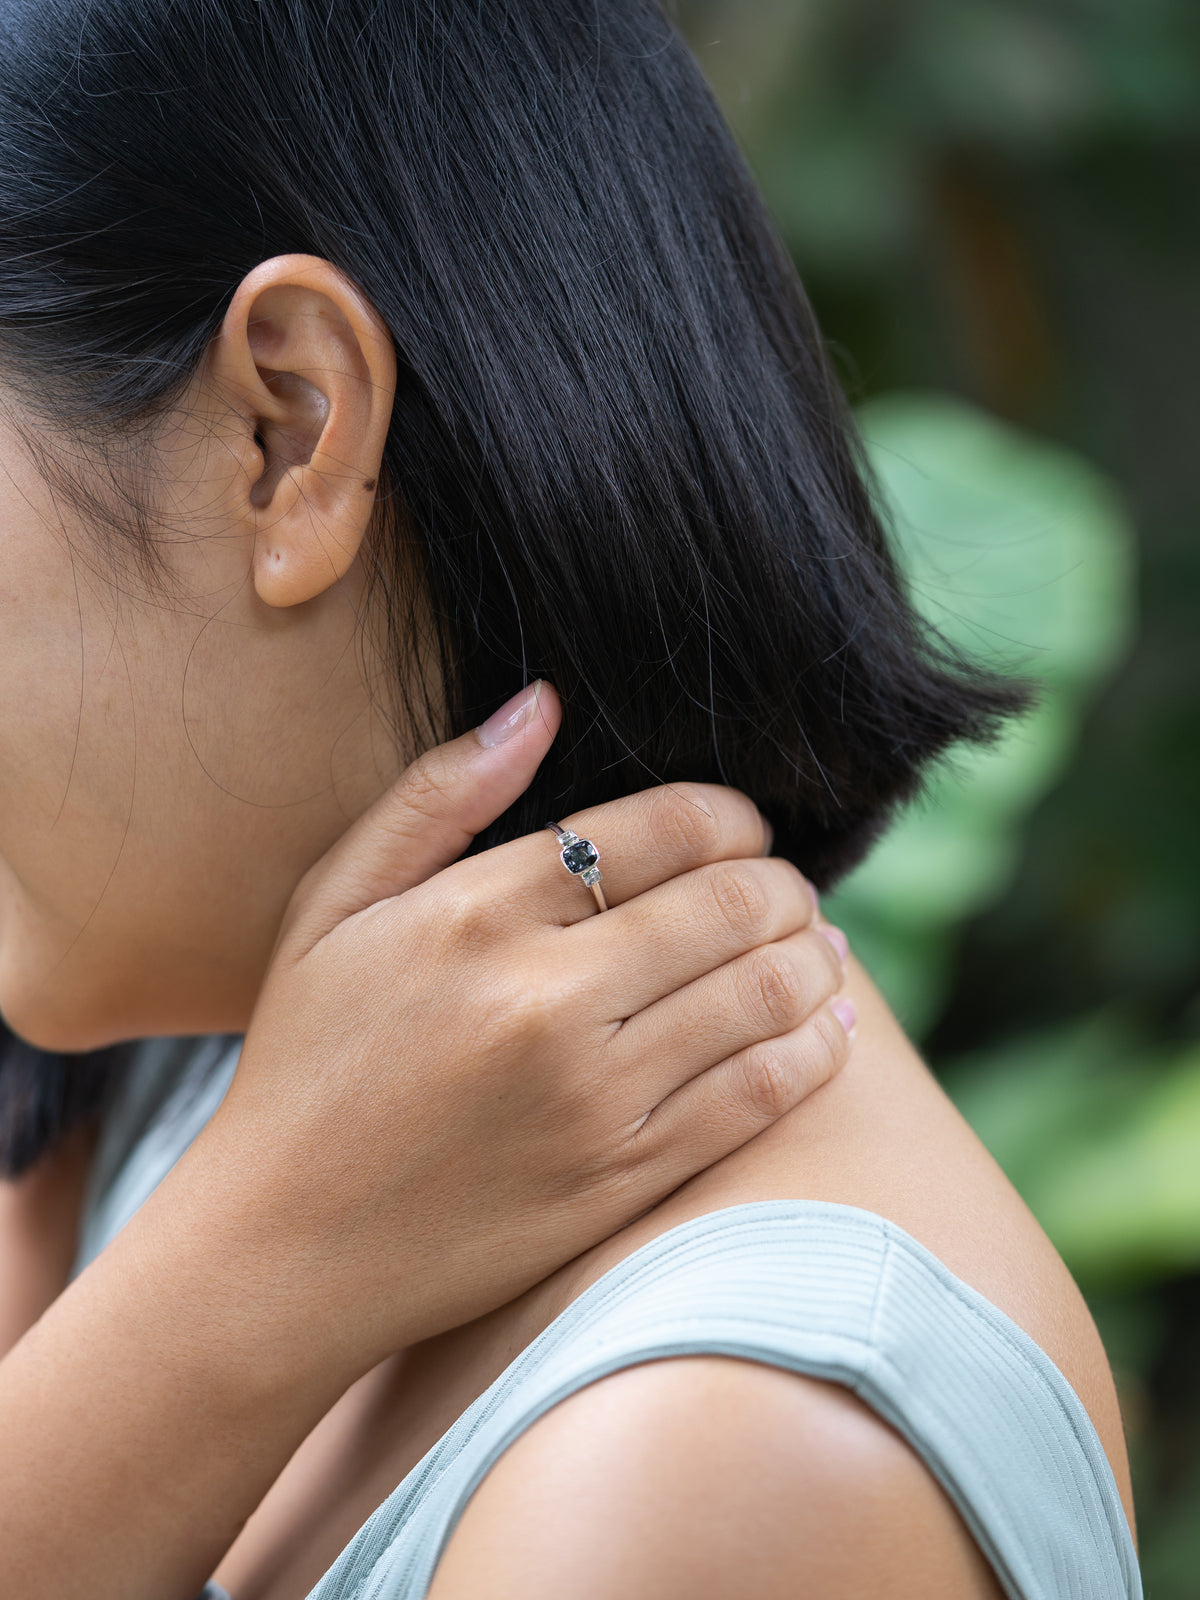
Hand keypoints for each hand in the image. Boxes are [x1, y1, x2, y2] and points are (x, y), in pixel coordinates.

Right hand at [193, 678, 850, 1380]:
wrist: (286, 1247)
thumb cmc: (307, 1063)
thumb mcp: (331, 908)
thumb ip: (435, 798)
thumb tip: (541, 703)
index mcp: (476, 914)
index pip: (661, 828)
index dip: (731, 816)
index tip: (742, 827)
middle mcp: (545, 999)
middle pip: (731, 903)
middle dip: (784, 882)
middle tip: (789, 887)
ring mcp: (593, 1096)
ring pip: (764, 994)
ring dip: (815, 955)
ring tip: (817, 945)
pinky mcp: (624, 1177)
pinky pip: (761, 1094)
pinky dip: (817, 1049)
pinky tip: (828, 1027)